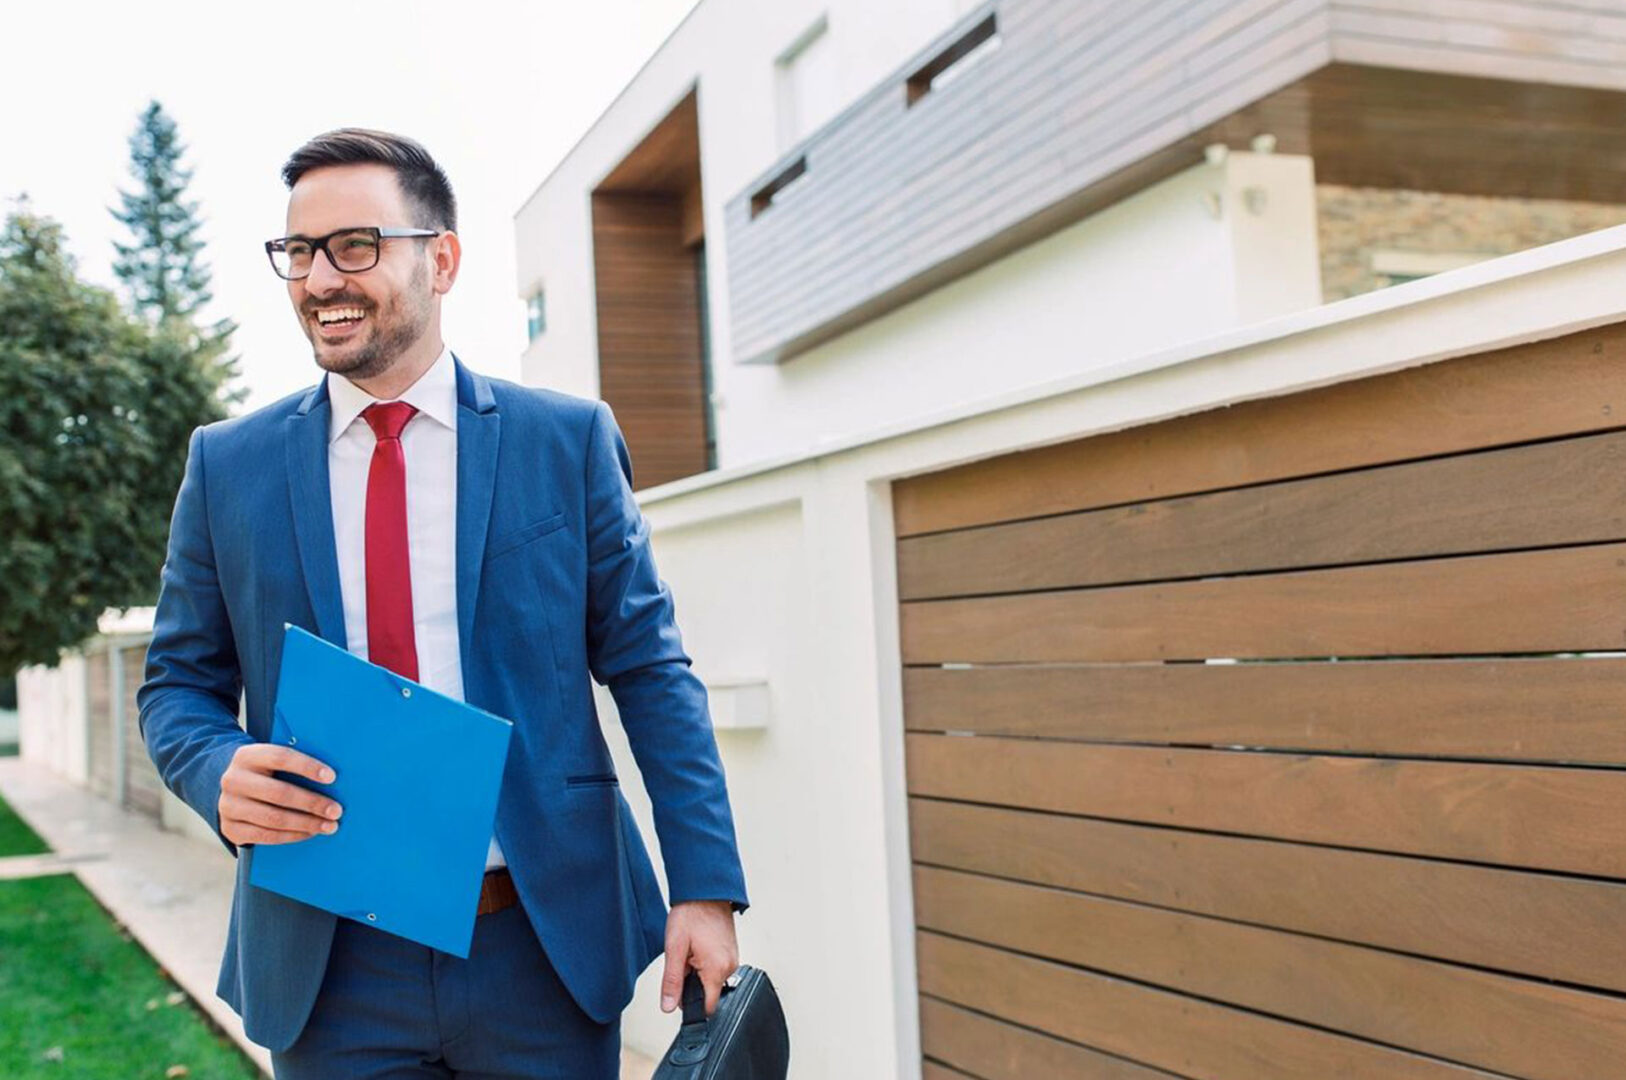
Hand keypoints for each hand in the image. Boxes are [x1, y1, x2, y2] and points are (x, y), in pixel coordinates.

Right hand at [218, 743, 342, 846]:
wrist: (231, 789)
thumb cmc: (264, 773)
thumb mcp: (271, 761)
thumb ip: (293, 765)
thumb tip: (331, 778)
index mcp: (247, 756)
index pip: (280, 758)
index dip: (307, 767)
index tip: (332, 777)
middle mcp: (233, 780)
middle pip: (279, 793)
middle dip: (312, 803)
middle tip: (336, 810)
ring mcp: (228, 806)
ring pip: (274, 818)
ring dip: (307, 824)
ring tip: (329, 825)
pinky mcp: (230, 829)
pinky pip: (267, 836)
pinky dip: (293, 835)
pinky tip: (310, 832)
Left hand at [660, 900, 738, 1016]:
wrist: (705, 891)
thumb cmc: (691, 914)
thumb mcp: (674, 949)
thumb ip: (671, 981)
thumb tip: (668, 1005)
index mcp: (717, 969)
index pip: (708, 1008)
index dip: (690, 1005)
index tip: (680, 992)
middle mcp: (730, 966)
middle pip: (707, 992)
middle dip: (691, 982)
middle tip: (682, 960)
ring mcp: (732, 958)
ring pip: (711, 980)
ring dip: (697, 971)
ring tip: (690, 950)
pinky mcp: (731, 952)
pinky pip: (716, 967)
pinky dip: (704, 963)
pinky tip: (698, 946)